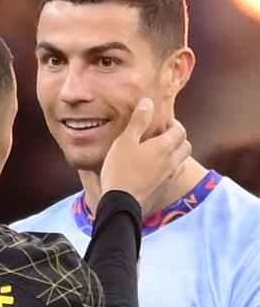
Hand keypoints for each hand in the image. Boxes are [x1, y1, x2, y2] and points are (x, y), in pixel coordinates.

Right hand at [100, 98, 191, 214]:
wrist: (121, 204)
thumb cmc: (121, 170)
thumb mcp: (125, 141)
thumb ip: (138, 121)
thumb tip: (148, 102)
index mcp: (165, 146)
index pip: (180, 130)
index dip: (174, 124)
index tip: (162, 124)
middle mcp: (172, 161)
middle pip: (186, 145)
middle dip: (178, 139)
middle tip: (163, 137)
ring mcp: (170, 178)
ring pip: (182, 161)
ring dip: (176, 154)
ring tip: (160, 153)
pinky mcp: (164, 190)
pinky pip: (174, 175)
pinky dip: (170, 169)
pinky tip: (155, 170)